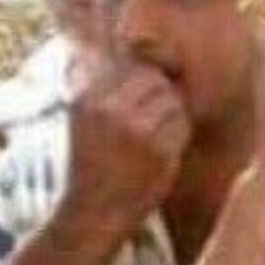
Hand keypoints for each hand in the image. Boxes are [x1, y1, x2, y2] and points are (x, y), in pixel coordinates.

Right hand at [61, 63, 189, 236]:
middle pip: (156, 80)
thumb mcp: (82, 121)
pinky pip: (182, 127)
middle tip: (155, 121)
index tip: (143, 102)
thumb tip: (123, 50)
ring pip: (173, 102)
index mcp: (87, 96)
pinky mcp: (160, 150)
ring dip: (172, 117)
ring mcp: (136, 128)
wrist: (92, 214)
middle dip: (162, 96)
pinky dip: (178, 138)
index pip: (130, 66)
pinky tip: (161, 155)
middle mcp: (110, 108)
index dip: (145, 81)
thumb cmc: (91, 167)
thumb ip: (100, 86)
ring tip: (156, 139)